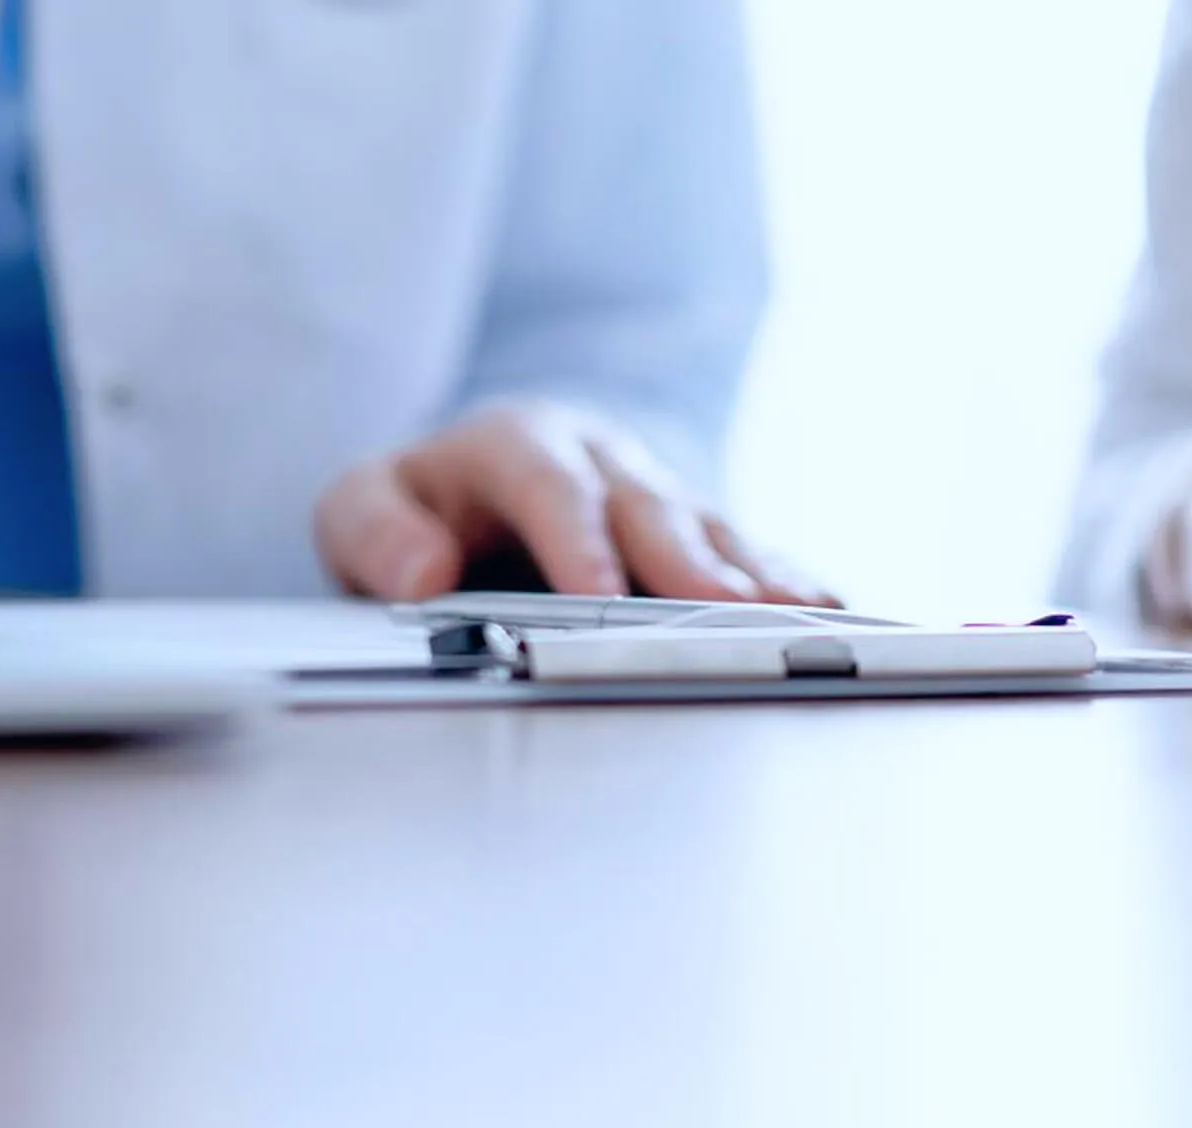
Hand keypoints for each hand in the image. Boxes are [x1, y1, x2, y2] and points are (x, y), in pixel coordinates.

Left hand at [314, 401, 836, 604]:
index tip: (594, 596)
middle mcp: (600, 458)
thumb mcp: (362, 505)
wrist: (474, 482)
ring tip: (799, 620)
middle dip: (687, 562)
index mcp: (516, 441)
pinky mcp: (691, 530)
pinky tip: (829, 613)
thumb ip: (374, 531)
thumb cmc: (421, 504)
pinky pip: (744, 554)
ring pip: (710, 529)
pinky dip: (785, 582)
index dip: (576, 540)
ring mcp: (654, 492)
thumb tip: (421, 571)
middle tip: (723, 615)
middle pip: (649, 507)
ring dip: (752, 577)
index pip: (550, 486)